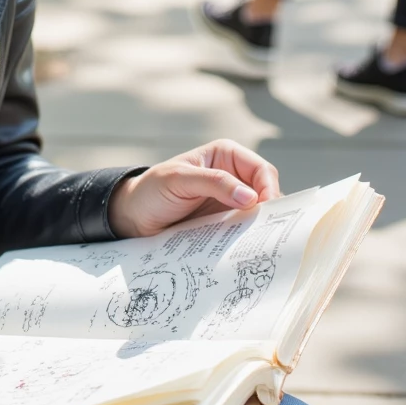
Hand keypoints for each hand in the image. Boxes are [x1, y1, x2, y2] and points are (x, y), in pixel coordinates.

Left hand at [107, 141, 279, 237]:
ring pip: (258, 214)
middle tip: (271, 231)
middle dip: (270, 210)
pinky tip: (248, 248)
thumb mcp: (179, 180)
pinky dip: (249, 238)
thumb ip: (214, 183)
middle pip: (265, 193)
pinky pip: (245, 231)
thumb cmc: (152, 190)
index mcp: (226, 156)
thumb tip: (251, 198)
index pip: (261, 170)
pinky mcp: (226, 223)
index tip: (265, 209)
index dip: (268, 189)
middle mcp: (233, 177)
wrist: (134, 217)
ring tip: (262, 242)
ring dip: (261, 227)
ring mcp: (231, 202)